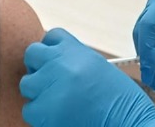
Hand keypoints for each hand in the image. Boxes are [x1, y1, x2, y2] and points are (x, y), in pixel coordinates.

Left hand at [21, 28, 154, 126]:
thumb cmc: (119, 99)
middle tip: (49, 81)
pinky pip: (29, 109)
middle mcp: (60, 63)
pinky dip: (40, 115)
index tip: (54, 60)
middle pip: (32, 54)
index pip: (50, 37)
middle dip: (38, 67)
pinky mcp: (43, 110)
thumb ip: (75, 59)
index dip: (51, 49)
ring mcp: (50, 86)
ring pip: (27, 83)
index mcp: (75, 50)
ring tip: (57, 102)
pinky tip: (58, 116)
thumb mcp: (98, 67)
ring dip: (38, 92)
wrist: (127, 122)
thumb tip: (54, 61)